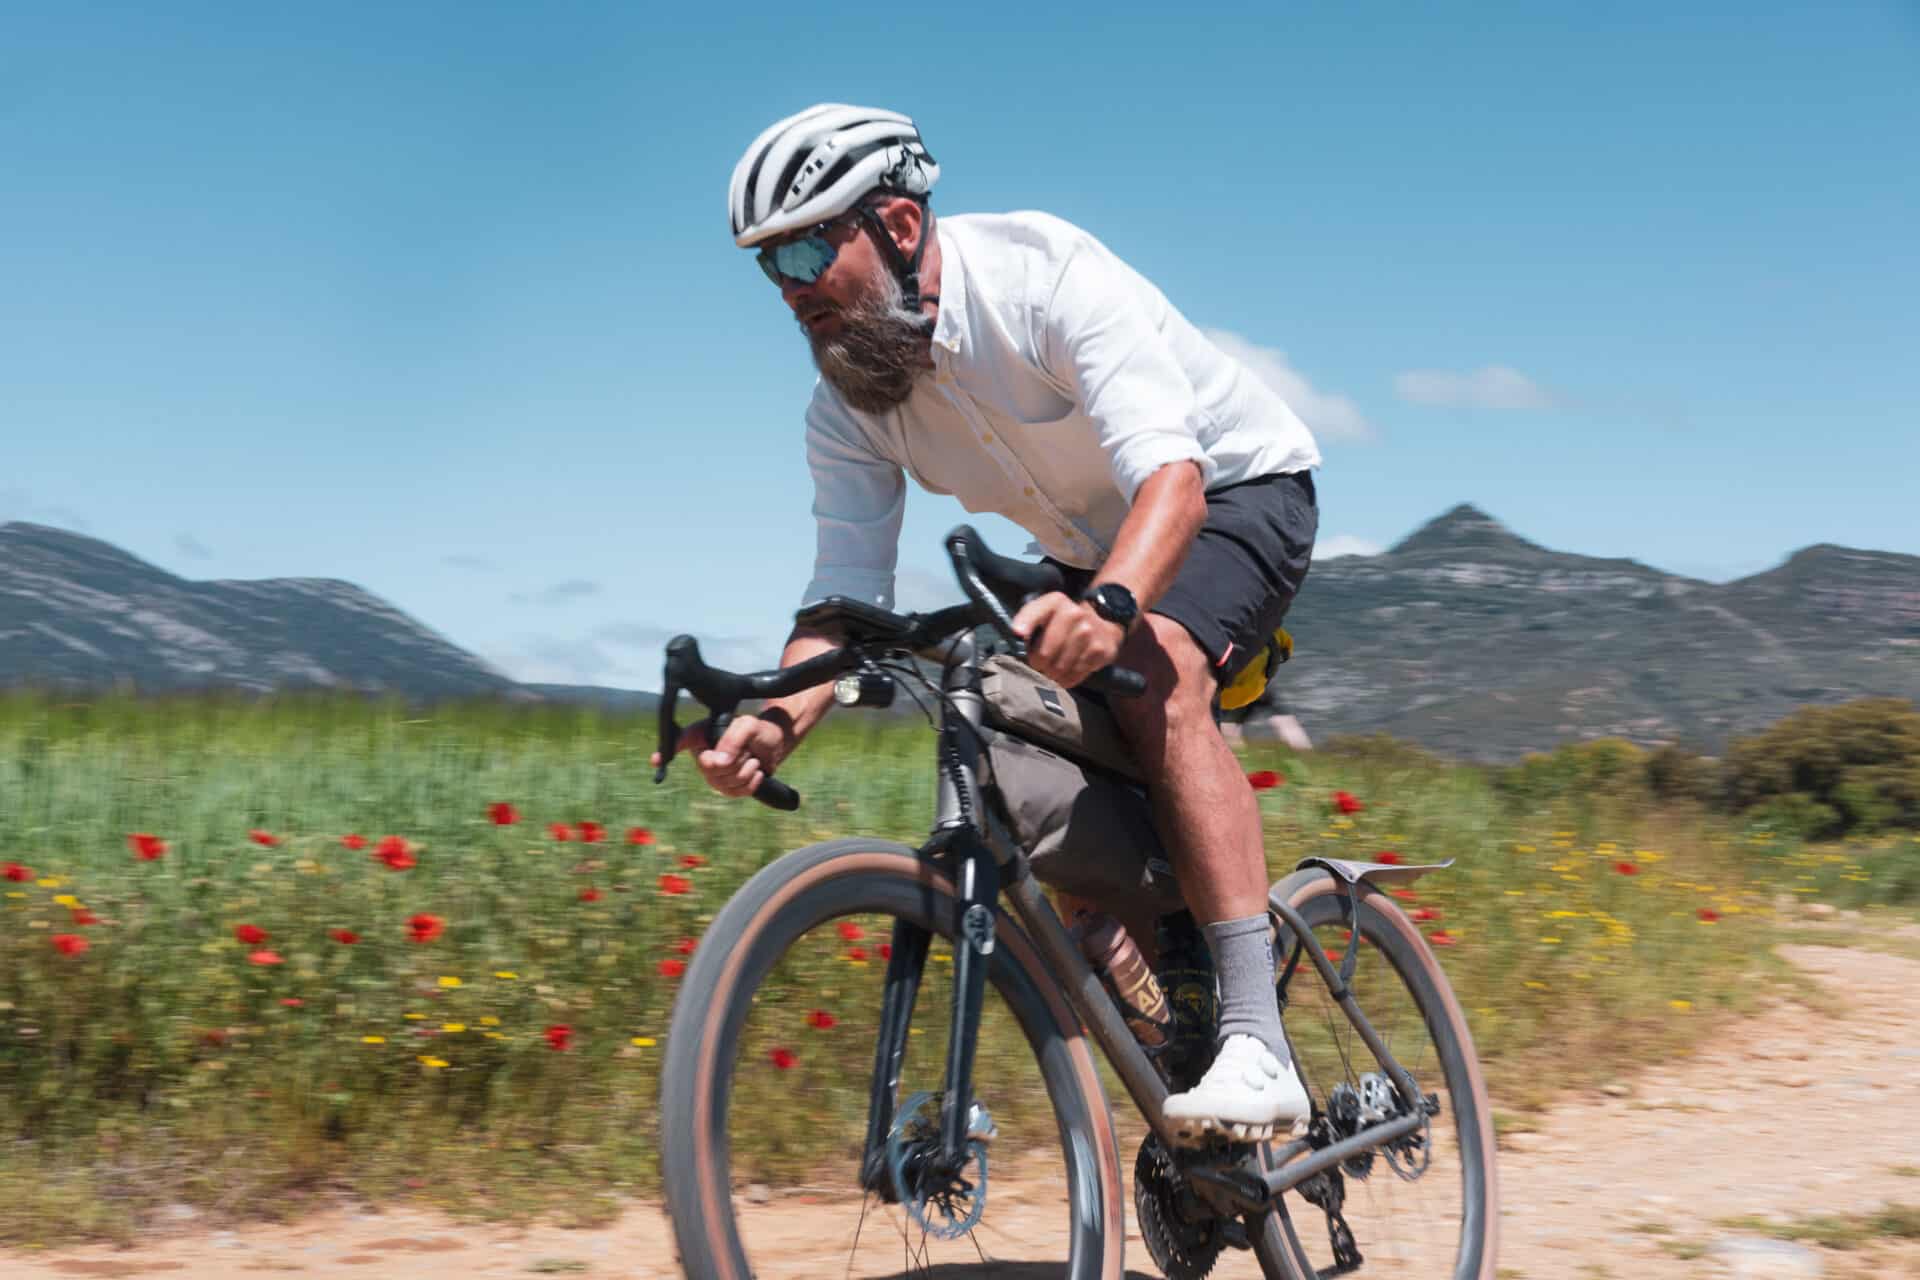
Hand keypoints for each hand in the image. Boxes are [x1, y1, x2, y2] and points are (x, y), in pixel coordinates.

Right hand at [648, 713, 791, 799]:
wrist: (773, 744)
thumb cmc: (756, 730)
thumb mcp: (748, 726)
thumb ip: (732, 739)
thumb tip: (718, 763)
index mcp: (701, 736)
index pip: (679, 743)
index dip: (664, 752)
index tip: (655, 759)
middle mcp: (702, 756)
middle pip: (710, 768)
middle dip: (734, 761)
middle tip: (745, 750)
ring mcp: (713, 774)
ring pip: (724, 782)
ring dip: (746, 770)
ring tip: (752, 758)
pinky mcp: (726, 788)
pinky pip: (735, 792)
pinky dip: (751, 782)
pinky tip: (756, 771)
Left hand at [1010, 591, 1124, 688]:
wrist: (1102, 619)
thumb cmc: (1062, 620)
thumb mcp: (1043, 611)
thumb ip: (1027, 620)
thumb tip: (1016, 634)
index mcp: (1056, 602)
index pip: (1034, 615)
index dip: (1024, 627)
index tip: (1018, 635)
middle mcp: (1075, 614)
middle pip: (1045, 654)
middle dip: (1037, 663)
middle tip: (1038, 663)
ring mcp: (1090, 634)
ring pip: (1059, 668)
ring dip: (1051, 674)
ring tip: (1051, 668)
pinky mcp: (1101, 651)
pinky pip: (1075, 675)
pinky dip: (1066, 679)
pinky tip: (1064, 672)